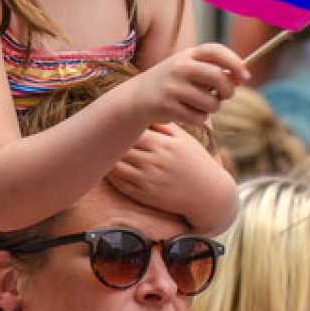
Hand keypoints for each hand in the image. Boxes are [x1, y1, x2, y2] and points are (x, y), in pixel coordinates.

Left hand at [108, 124, 237, 233]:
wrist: (208, 194)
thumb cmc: (197, 163)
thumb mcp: (186, 140)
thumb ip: (166, 127)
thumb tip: (147, 115)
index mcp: (163, 145)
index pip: (132, 132)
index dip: (121, 127)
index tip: (114, 123)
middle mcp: (153, 162)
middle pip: (122, 148)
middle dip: (110, 141)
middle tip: (101, 135)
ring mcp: (148, 180)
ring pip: (116, 166)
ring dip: (108, 158)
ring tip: (102, 151)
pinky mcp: (145, 195)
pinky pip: (120, 184)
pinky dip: (111, 175)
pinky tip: (110, 168)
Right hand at [123, 43, 247, 126]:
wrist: (137, 97)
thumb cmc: (173, 82)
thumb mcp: (189, 69)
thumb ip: (214, 70)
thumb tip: (242, 77)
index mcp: (187, 54)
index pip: (215, 51)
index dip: (234, 62)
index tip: (246, 76)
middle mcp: (179, 67)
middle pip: (219, 77)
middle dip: (229, 90)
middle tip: (226, 95)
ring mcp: (173, 87)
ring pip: (211, 103)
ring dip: (212, 108)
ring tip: (201, 105)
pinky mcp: (168, 107)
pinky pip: (198, 118)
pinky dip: (199, 118)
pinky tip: (188, 113)